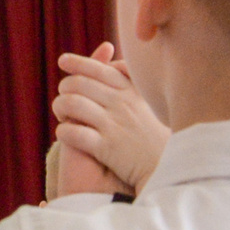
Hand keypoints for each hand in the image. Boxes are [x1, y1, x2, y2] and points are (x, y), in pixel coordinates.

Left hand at [54, 44, 166, 190]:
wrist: (169, 169)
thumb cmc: (157, 139)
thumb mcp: (150, 105)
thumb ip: (131, 84)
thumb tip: (113, 64)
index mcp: (131, 92)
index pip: (100, 69)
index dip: (78, 63)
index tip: (63, 60)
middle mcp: (121, 104)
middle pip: (79, 83)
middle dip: (64, 89)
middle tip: (64, 101)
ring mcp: (113, 125)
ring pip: (71, 104)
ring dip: (59, 108)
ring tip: (62, 117)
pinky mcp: (106, 147)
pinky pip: (73, 132)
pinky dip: (63, 131)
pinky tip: (65, 134)